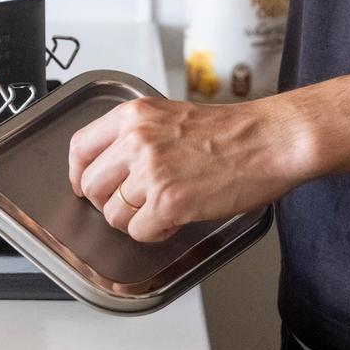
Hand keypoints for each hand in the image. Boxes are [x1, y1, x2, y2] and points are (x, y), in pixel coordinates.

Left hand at [67, 95, 314, 241]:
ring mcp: (151, 172)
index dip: (79, 173)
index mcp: (133, 116)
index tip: (84, 184)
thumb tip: (110, 164)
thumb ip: (137, 135)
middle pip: (91, 185)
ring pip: (113, 214)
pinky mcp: (170, 201)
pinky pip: (139, 232)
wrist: (270, 139)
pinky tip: (174, 220)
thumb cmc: (231, 130)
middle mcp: (136, 140)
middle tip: (130, 205)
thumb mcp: (170, 116)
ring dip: (133, 220)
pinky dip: (154, 233)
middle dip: (107, 202)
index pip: (80, 147)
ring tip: (160, 210)